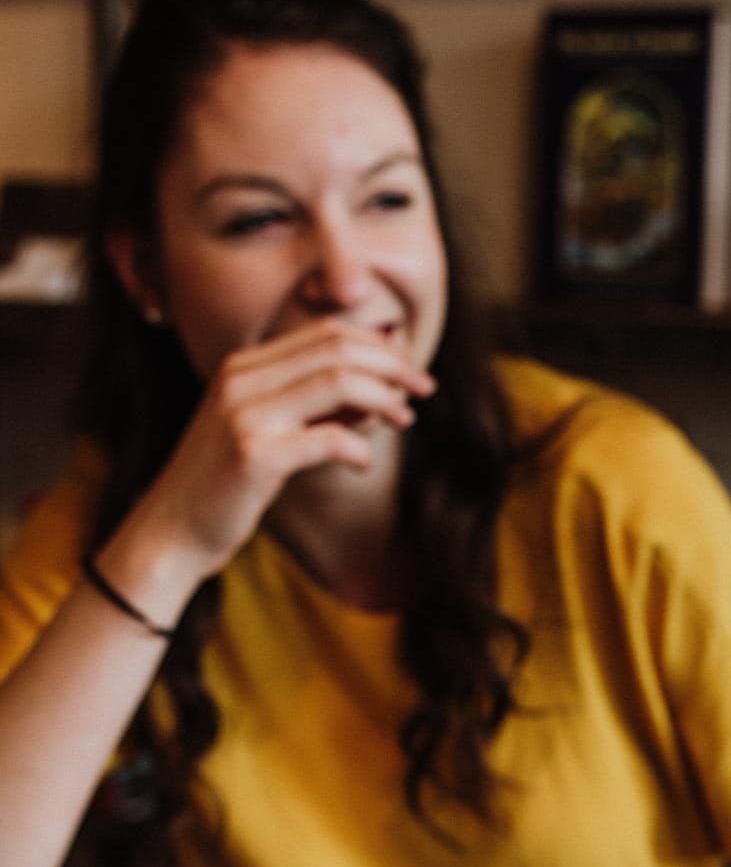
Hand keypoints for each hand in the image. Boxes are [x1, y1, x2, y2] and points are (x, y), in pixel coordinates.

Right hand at [109, 319, 433, 593]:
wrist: (171, 533)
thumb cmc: (226, 487)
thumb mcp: (268, 433)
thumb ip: (315, 408)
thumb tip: (380, 396)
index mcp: (243, 366)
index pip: (325, 333)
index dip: (377, 346)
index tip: (410, 371)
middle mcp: (240, 379)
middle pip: (337, 349)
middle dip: (392, 366)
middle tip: (424, 390)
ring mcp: (244, 414)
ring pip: (339, 382)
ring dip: (384, 400)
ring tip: (406, 420)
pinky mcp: (254, 454)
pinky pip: (329, 438)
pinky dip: (359, 449)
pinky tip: (363, 465)